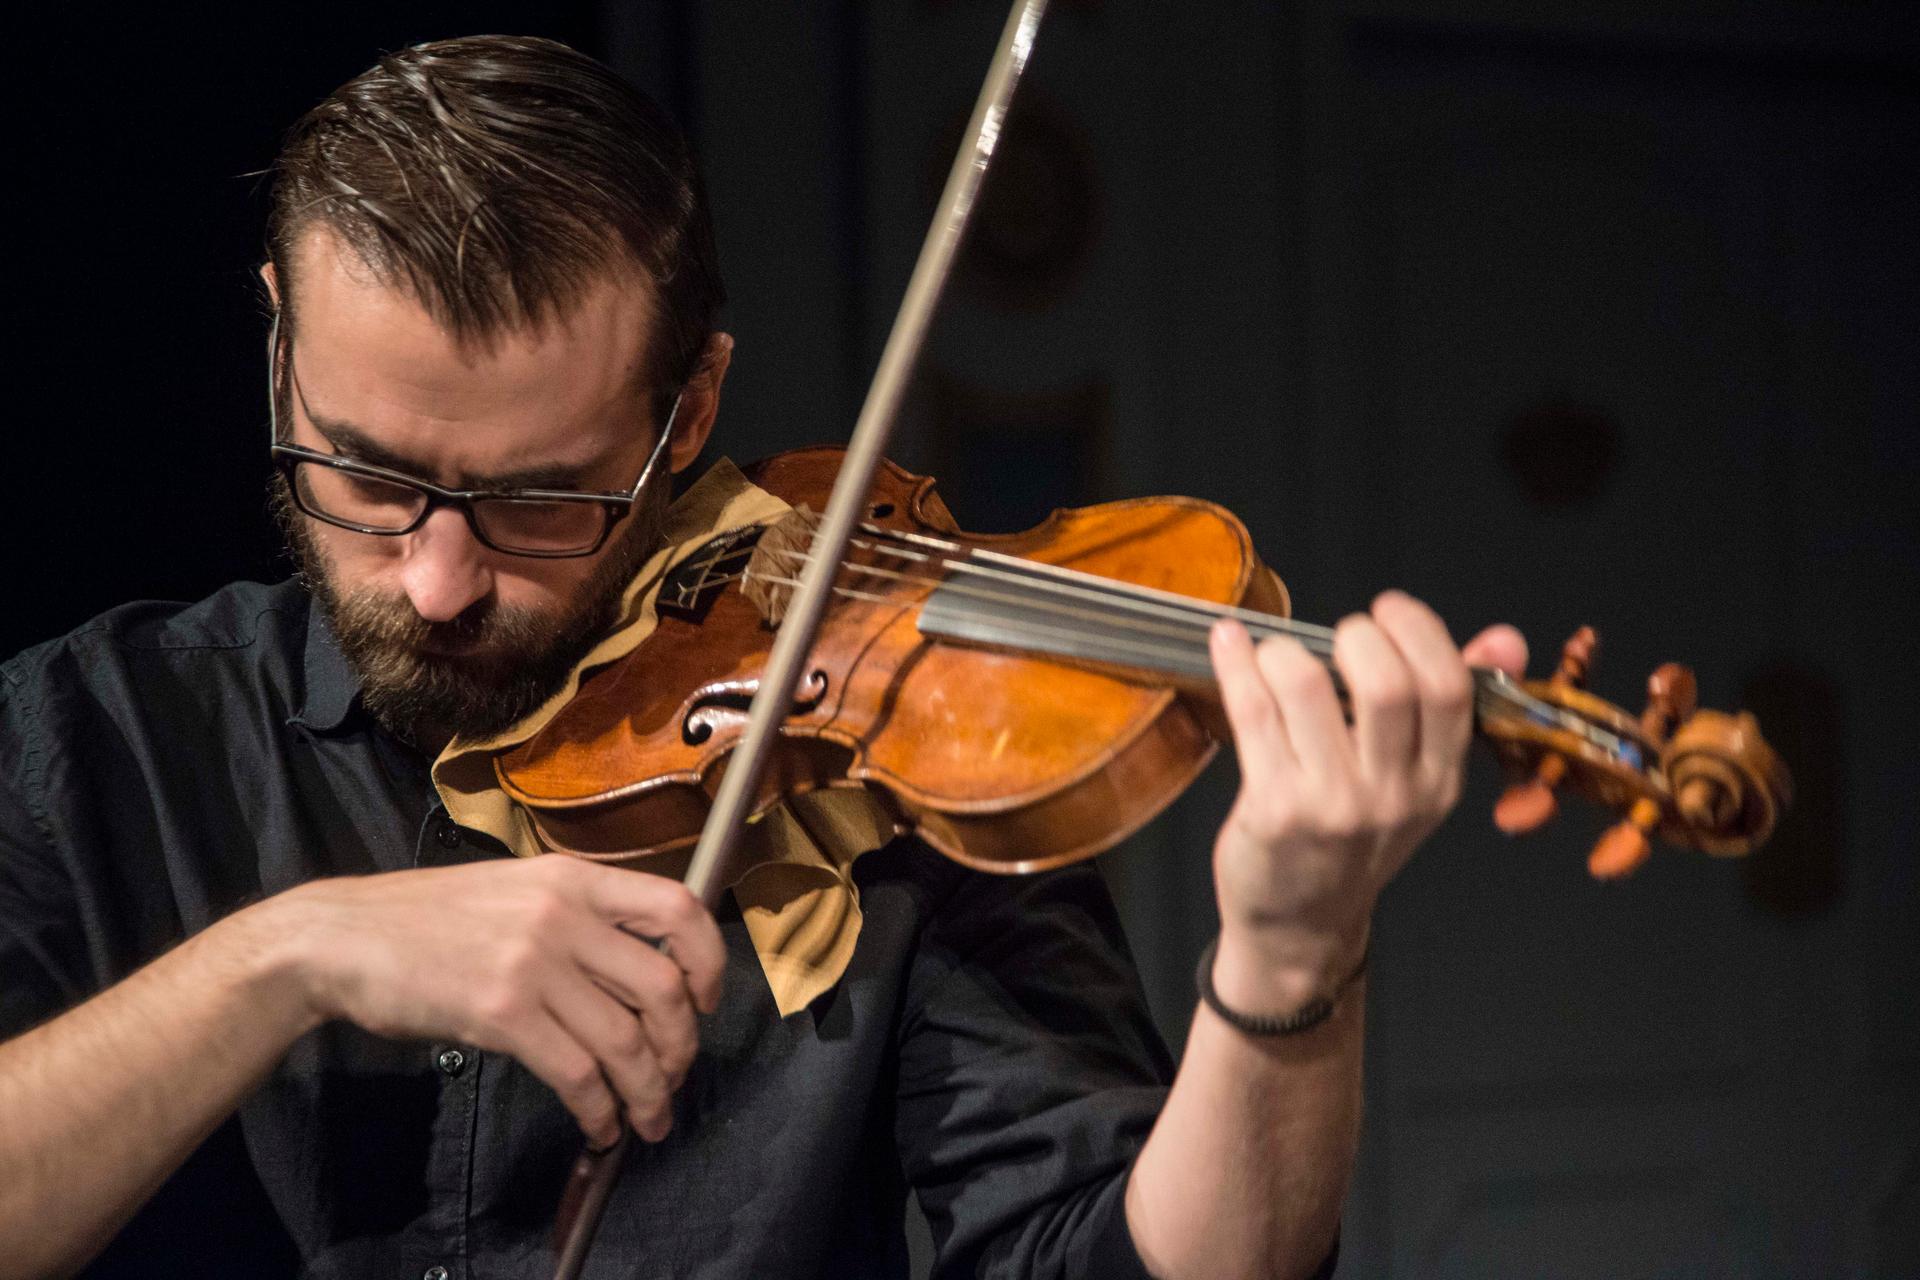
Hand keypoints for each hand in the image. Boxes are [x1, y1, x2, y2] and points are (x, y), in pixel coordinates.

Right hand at [272, 855, 725, 1147]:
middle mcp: (564, 915)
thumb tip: (635, 969)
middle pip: (663, 987)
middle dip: (682, 1043)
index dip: (708, 960)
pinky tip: (600, 1125)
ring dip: (649, 1091)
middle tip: (674, 1074)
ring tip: (650, 1118)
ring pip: (627, 1040)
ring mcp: (534, 964)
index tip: (706, 999)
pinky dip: (600, 1109)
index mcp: (574, 878)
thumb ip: (576, 915)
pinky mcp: (502, 1013)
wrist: (342, 939)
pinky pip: (578, 1073)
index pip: (678, 908)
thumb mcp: (516, 890)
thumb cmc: (427, 919)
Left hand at [1207, 591, 1526, 1010]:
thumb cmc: (1353, 839)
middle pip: (1386, 685)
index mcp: (1438, 780)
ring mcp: (1331, 804)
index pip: (1449, 689)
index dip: (1420, 631)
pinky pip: (1252, 713)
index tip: (1388, 610)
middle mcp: (1393, 794)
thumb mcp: (1418, 781)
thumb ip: (1453, 703)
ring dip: (1286, 652)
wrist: (1300, 926)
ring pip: (1308, 689)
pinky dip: (1236, 664)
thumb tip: (1505, 639)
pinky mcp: (1273, 808)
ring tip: (1278, 656)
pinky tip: (1229, 644)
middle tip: (1337, 638)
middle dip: (1357, 636)